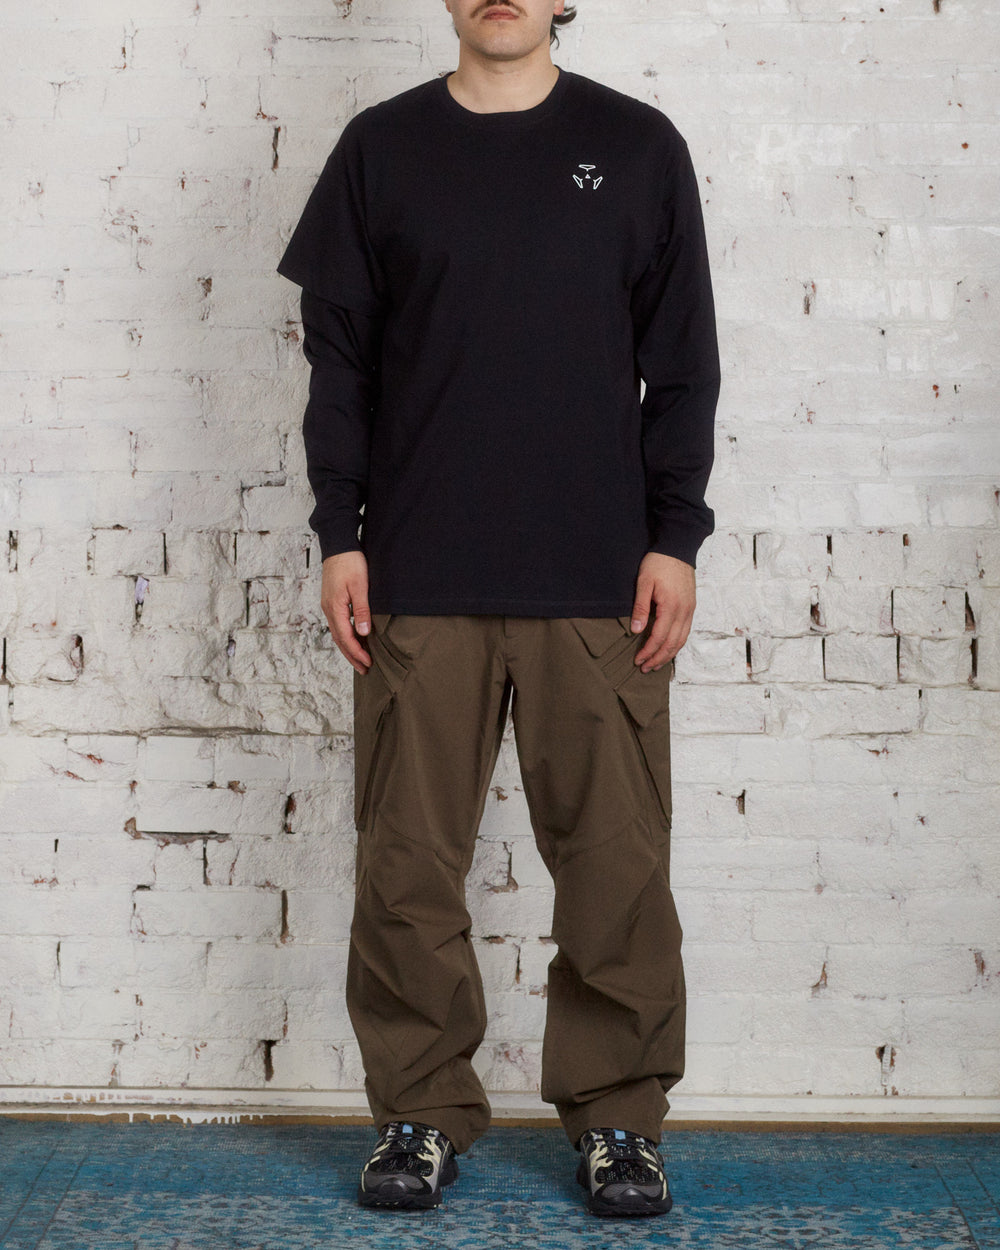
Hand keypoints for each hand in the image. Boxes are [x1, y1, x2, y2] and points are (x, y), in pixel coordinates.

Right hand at [320, 551, 372, 675]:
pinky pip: (337, 625)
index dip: (357, 652)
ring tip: (359, 660)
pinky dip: (345, 637)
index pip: (346, 637)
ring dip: (348, 648)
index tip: (368, 663)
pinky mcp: (331, 602)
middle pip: (339, 640)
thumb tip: (363, 633)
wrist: (338, 546)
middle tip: (364, 669)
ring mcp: (328, 606)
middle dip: (352, 656)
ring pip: (337, 634)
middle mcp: (329, 610)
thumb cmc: (350, 563)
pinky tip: (352, 640)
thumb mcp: (360, 586)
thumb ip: (362, 610)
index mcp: (335, 608)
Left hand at [630, 552, 695, 671]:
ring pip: (681, 640)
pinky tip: (668, 648)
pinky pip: (686, 631)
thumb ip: (640, 607)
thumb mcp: (644, 582)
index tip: (638, 660)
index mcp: (671, 606)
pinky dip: (677, 644)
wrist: (678, 547)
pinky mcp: (691, 607)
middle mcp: (684, 611)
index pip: (659, 637)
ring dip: (669, 654)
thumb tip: (636, 630)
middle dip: (658, 658)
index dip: (648, 651)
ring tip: (656, 664)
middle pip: (672, 643)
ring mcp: (690, 609)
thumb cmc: (659, 563)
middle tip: (645, 668)